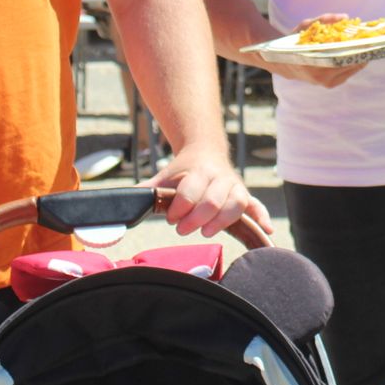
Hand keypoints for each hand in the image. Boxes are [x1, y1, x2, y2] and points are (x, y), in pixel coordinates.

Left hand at [144, 144, 271, 237]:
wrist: (206, 153)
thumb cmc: (182, 172)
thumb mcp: (163, 177)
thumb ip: (145, 192)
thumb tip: (118, 206)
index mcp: (199, 170)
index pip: (191, 190)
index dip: (180, 207)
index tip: (171, 218)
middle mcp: (220, 177)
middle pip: (213, 199)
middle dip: (196, 217)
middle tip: (182, 229)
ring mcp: (234, 186)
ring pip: (237, 203)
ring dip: (222, 220)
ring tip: (206, 231)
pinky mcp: (244, 196)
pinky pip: (256, 206)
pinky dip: (262, 217)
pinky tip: (266, 231)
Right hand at [253, 13, 368, 86]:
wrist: (283, 62)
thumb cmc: (295, 42)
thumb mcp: (306, 26)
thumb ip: (325, 20)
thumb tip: (346, 17)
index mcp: (316, 63)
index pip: (344, 56)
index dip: (358, 47)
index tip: (369, 39)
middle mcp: (322, 77)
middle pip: (351, 64)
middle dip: (363, 52)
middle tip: (374, 42)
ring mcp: (326, 83)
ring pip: (351, 70)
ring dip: (361, 58)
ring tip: (369, 47)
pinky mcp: (330, 84)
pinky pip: (347, 74)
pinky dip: (354, 64)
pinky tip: (360, 54)